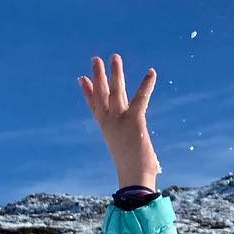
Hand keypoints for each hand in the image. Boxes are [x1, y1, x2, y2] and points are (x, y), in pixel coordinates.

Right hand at [77, 53, 160, 188]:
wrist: (133, 177)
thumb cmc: (132, 171)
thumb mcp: (125, 153)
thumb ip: (126, 145)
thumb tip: (133, 147)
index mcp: (106, 129)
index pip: (94, 106)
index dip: (88, 92)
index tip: (82, 78)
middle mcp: (108, 122)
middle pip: (101, 93)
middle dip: (98, 75)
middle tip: (95, 59)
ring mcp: (119, 120)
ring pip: (115, 90)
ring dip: (115, 73)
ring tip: (114, 56)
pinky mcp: (134, 120)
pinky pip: (140, 97)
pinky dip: (146, 84)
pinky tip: (151, 72)